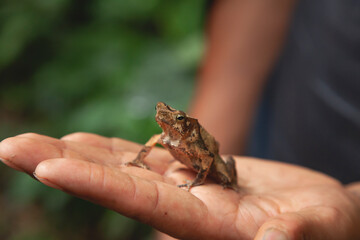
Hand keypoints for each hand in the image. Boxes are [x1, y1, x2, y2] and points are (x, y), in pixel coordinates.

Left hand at [1, 133, 358, 239]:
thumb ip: (292, 237)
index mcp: (209, 226)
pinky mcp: (195, 173)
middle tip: (12, 146)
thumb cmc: (329, 227)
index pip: (143, 204)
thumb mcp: (317, 230)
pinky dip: (116, 148)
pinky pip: (147, 157)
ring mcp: (187, 189)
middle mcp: (187, 208)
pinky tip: (84, 142)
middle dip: (66, 165)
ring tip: (34, 141)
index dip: (98, 184)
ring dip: (80, 153)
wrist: (323, 214)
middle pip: (117, 183)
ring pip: (125, 166)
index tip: (49, 167)